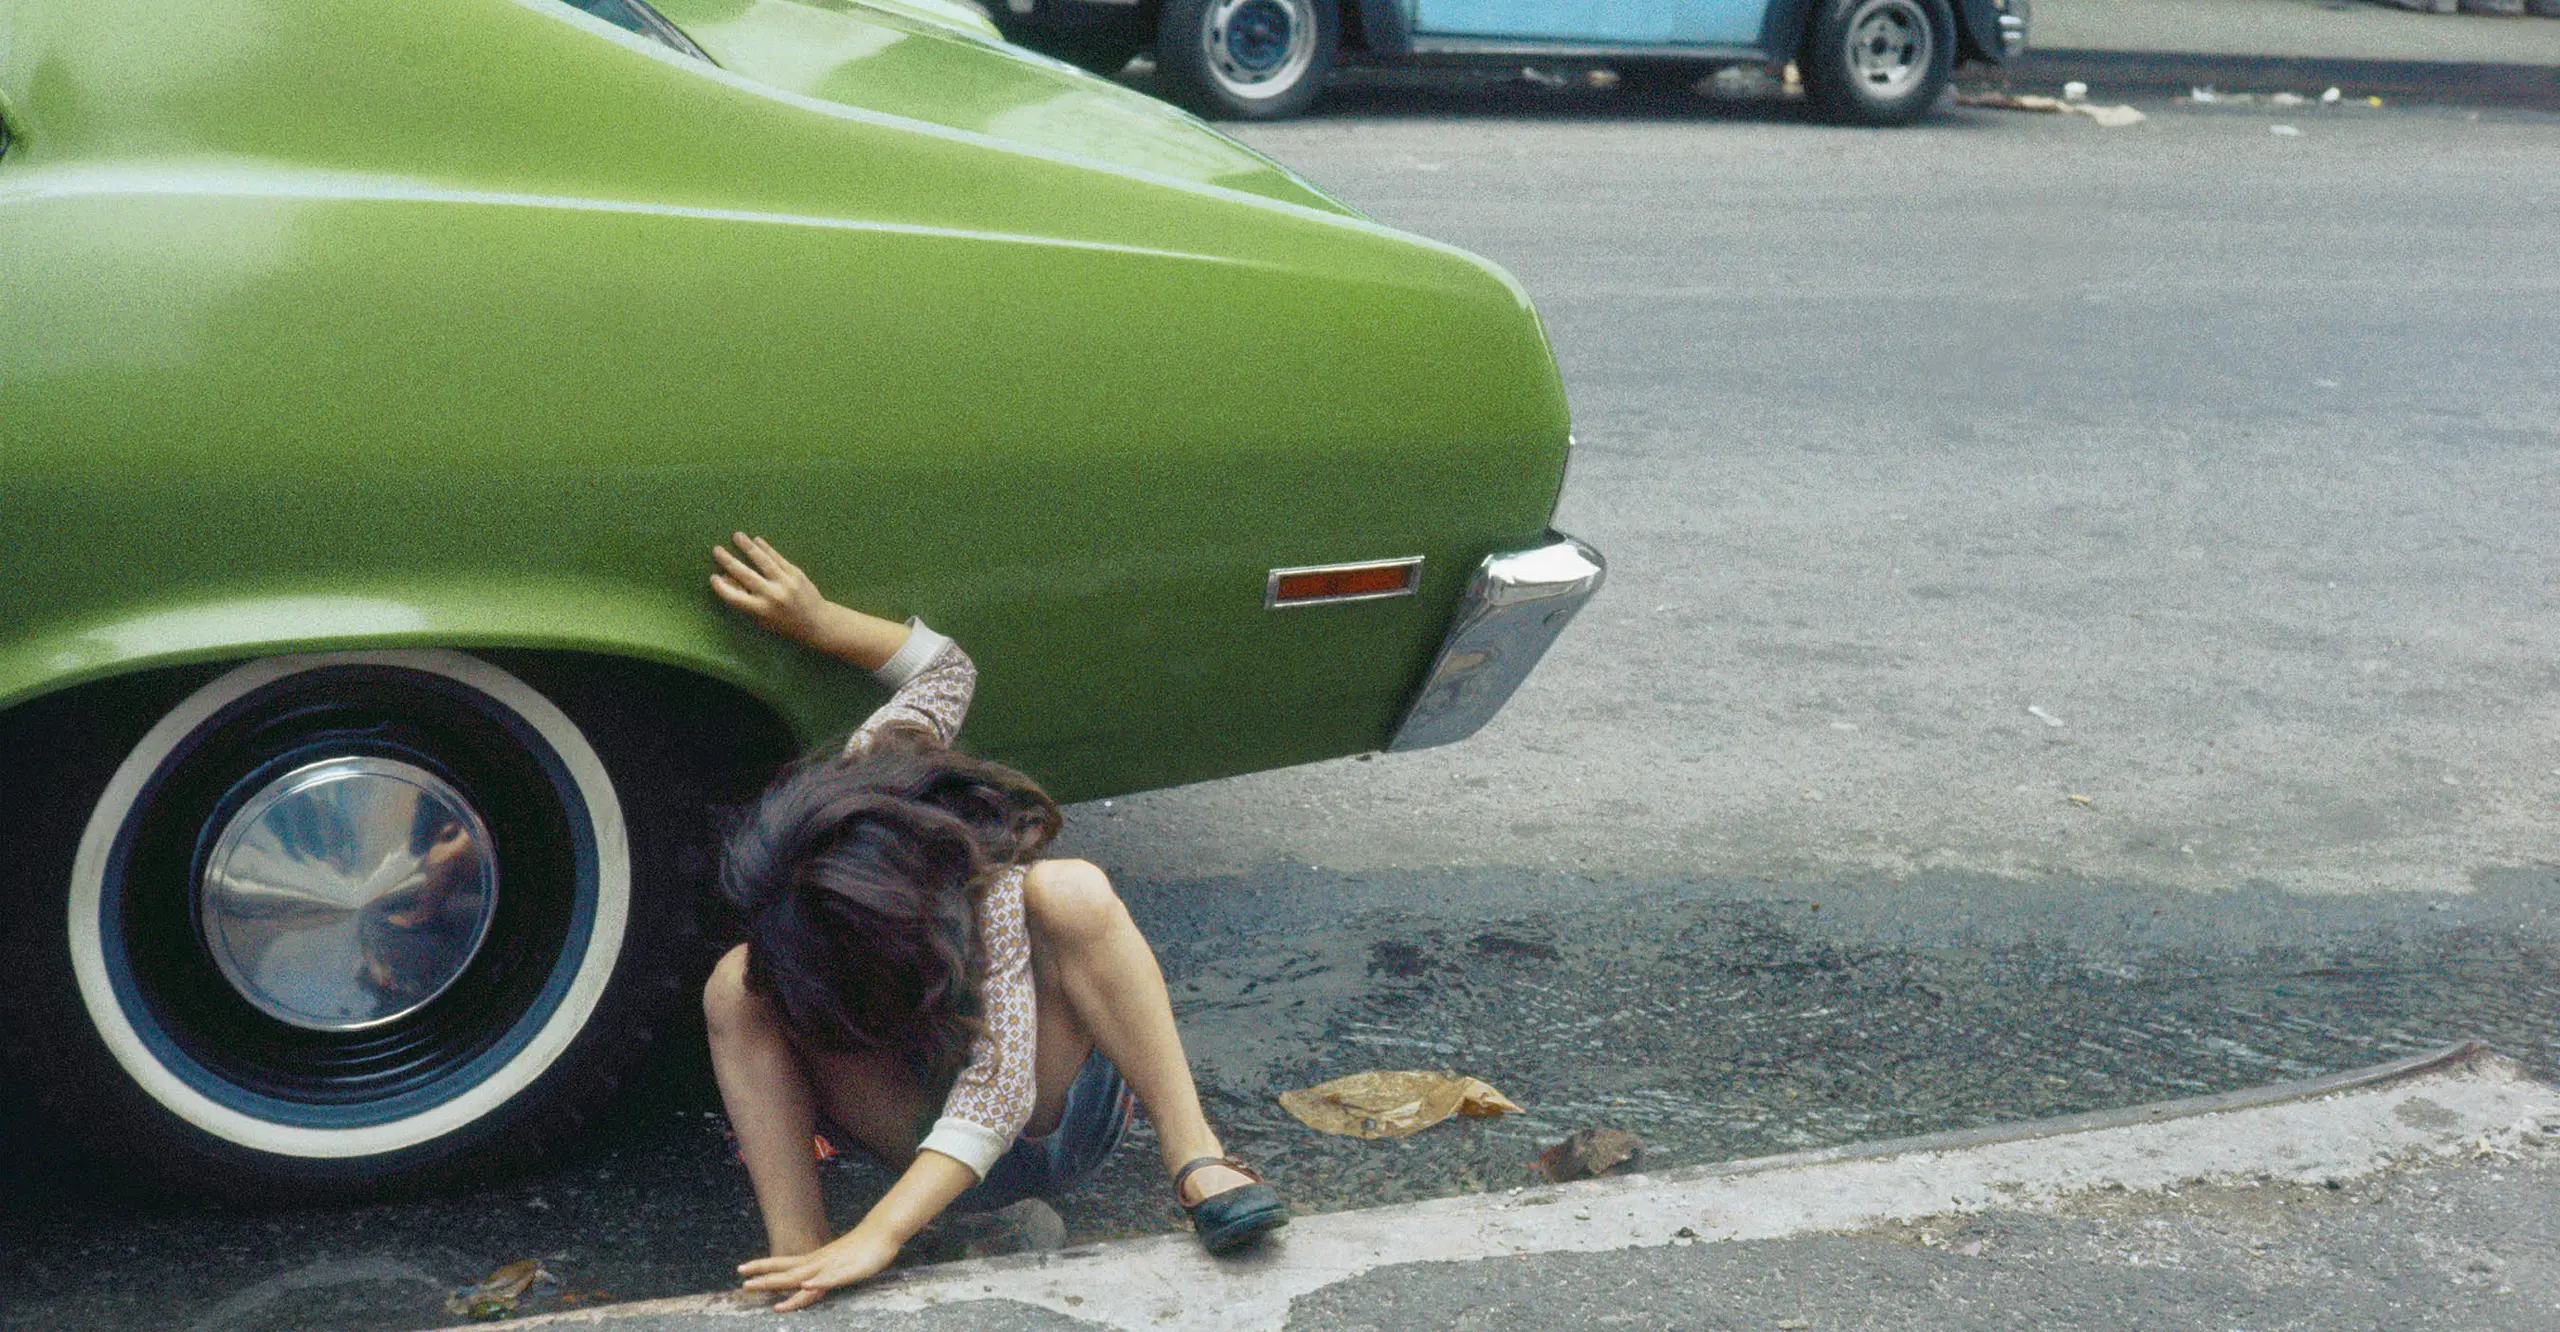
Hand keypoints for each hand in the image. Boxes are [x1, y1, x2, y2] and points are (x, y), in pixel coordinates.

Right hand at [710, 533, 830, 648]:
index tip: (713, 577)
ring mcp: (785, 582)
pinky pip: (778, 558)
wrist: (816, 622)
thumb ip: (745, 601)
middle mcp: (772, 595)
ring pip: (763, 561)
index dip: (722, 587)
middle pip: (746, 575)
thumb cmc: (784, 623)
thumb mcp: (763, 619)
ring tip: (737, 535)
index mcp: (761, 610)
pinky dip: (767, 549)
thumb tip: (727, 579)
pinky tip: (757, 540)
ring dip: (748, 547)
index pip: (735, 597)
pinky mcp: (796, 574)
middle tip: (716, 549)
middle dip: (729, 561)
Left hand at [737, 1226, 899, 1312]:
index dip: (762, 1266)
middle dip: (765, 1279)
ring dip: (782, 1282)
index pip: (783, 1263)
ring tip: (764, 1287)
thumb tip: (808, 1279)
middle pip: (788, 1272)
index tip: (740, 1269)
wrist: (883, 1232)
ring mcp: (832, 1266)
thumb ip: (822, 1271)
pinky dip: (818, 1282)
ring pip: (804, 1277)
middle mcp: (819, 1262)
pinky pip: (832, 1279)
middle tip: (743, 1284)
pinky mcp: (848, 1271)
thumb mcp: (837, 1261)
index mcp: (815, 1260)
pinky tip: (807, 1286)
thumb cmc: (861, 1248)